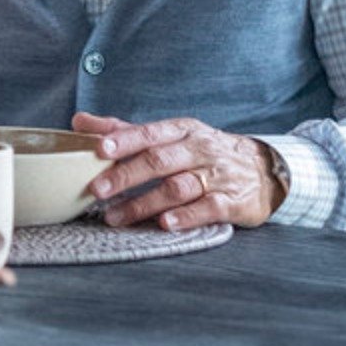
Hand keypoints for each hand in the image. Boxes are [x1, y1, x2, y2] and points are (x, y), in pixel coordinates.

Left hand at [74, 112, 285, 230]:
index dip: (124, 140)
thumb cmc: (204, 152)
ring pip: (178, 187)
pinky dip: (186, 216)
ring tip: (116, 216)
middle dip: (126, 175)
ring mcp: (217, 176)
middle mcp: (199, 150)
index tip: (98, 149)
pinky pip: (208, 208)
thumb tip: (79, 121)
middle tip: (97, 190)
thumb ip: (125, 130)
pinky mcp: (232, 202)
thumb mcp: (170, 136)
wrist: (265, 170)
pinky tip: (165, 223)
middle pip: (159, 161)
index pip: (149, 133)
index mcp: (181, 131)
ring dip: (145, 203)